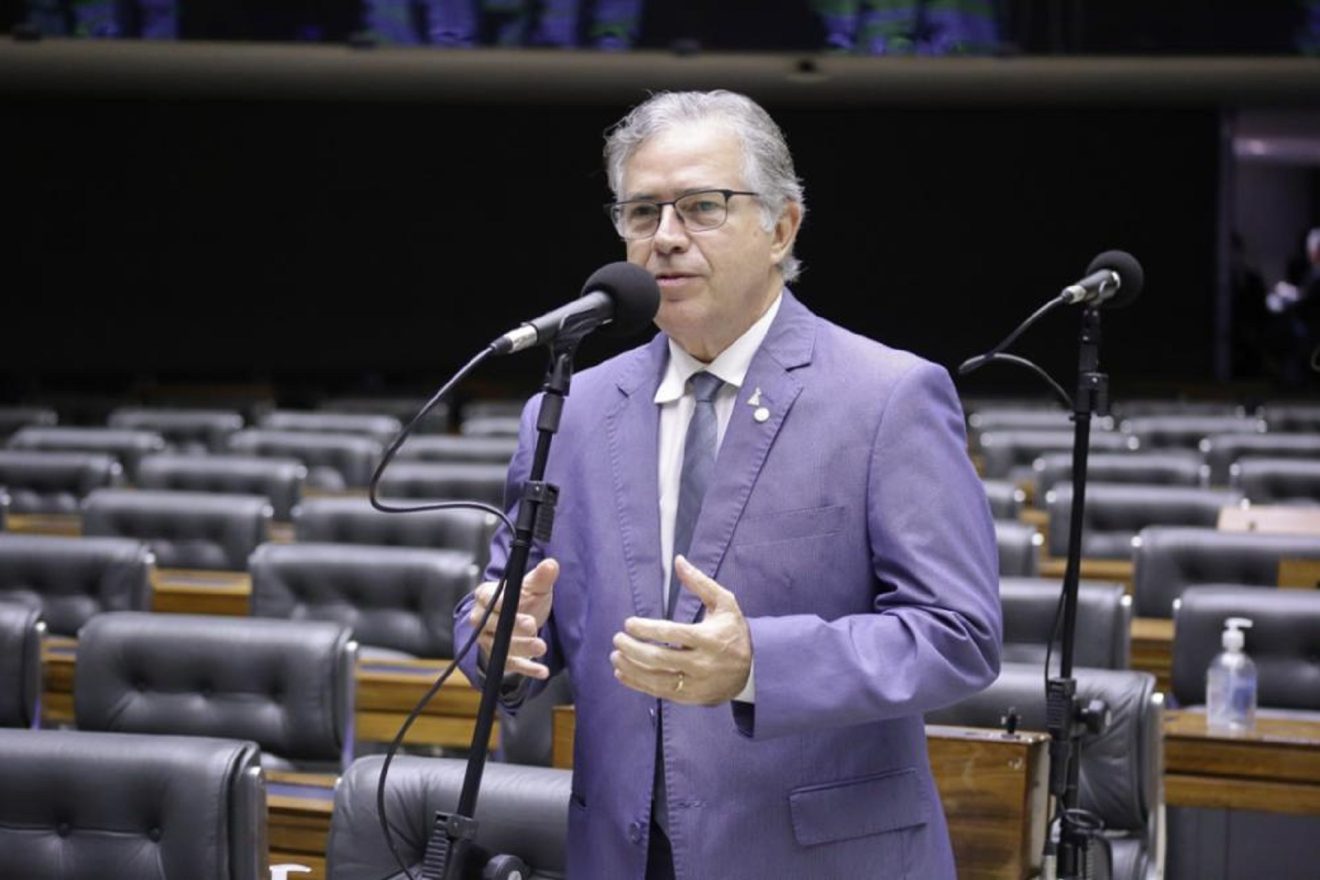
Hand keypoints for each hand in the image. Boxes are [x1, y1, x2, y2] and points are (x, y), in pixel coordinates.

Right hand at [468, 557, 557, 679]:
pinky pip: (509, 664)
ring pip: (500, 646)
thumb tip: (552, 564)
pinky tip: (542, 671)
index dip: (499, 602)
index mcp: (486, 595)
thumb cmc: (524, 599)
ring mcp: (487, 639)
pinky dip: (527, 668)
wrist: (522, 621)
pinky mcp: (498, 656)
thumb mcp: (534, 587)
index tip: (513, 605)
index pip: (487, 598)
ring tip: (541, 647)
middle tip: (532, 626)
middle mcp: (481, 618)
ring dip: (521, 648)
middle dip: (512, 626)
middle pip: (492, 624)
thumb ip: (542, 577)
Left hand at [610, 555, 751, 704]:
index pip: (674, 634)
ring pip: (657, 679)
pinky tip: (623, 673)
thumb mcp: (724, 603)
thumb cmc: (734, 631)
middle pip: (661, 658)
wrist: (752, 670)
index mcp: (710, 638)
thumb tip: (678, 560)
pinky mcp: (690, 697)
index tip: (629, 623)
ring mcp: (696, 684)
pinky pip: (660, 692)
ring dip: (632, 668)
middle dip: (634, 649)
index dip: (648, 629)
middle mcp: (702, 663)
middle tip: (617, 639)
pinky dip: (638, 684)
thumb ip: (700, 582)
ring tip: (615, 656)